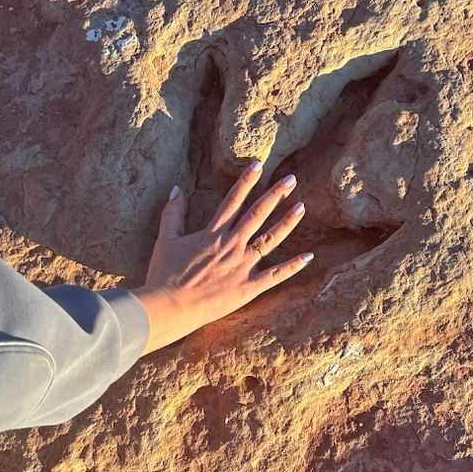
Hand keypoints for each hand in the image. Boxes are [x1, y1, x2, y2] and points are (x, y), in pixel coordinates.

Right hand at [131, 160, 312, 354]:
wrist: (168, 307)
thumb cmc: (163, 274)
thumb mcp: (165, 239)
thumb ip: (172, 212)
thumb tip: (176, 188)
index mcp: (212, 233)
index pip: (233, 200)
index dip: (246, 180)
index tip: (259, 164)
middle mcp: (231, 244)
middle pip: (257, 214)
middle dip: (275, 194)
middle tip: (292, 179)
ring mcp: (242, 266)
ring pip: (270, 239)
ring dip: (287, 222)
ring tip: (302, 207)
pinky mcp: (248, 287)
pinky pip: (275, 275)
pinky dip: (293, 266)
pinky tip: (309, 256)